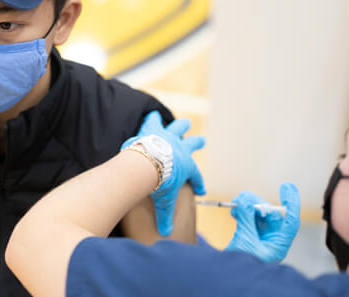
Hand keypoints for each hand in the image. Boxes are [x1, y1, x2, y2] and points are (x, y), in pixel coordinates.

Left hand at [122, 111, 205, 235]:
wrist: (146, 165)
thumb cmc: (158, 184)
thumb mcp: (164, 201)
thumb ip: (165, 216)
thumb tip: (165, 233)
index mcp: (187, 166)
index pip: (196, 177)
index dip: (199, 183)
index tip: (201, 191)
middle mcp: (181, 149)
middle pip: (193, 145)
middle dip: (197, 143)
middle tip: (202, 141)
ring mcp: (168, 137)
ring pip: (178, 128)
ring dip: (182, 125)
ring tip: (185, 122)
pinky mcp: (154, 129)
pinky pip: (153, 122)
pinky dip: (152, 119)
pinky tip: (150, 115)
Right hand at [225, 183, 299, 262]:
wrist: (230, 281)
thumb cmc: (242, 270)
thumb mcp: (245, 241)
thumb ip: (247, 219)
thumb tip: (247, 199)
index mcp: (278, 244)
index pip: (291, 220)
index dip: (291, 202)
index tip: (287, 187)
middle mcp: (271, 240)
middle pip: (271, 214)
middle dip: (257, 204)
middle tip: (243, 198)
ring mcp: (260, 238)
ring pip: (258, 215)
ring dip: (247, 207)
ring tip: (235, 206)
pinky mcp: (249, 237)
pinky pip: (248, 219)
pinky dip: (241, 213)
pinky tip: (234, 212)